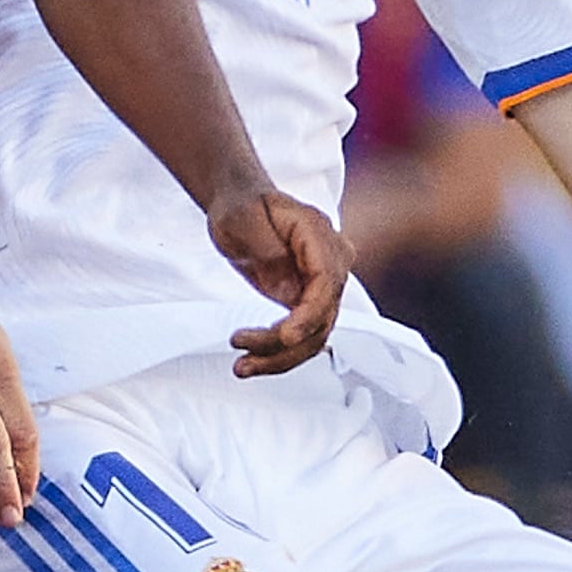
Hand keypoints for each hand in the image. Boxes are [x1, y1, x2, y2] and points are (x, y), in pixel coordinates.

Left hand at [210, 185, 350, 376]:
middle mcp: (331, 262)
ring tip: (242, 366)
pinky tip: (253, 360)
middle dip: (285, 345)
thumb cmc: (242, 206)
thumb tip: (290, 290)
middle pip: (322, 316)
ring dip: (279, 358)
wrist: (240, 206)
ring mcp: (322, 285)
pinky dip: (278, 353)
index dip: (309, 315)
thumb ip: (267, 250)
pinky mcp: (308, 301)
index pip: (326, 282)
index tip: (286, 337)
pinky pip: (302, 335)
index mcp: (320, 235)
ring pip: (314, 335)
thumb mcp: (243, 219)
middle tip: (243, 351)